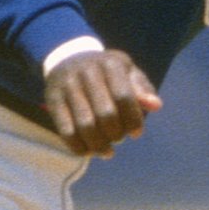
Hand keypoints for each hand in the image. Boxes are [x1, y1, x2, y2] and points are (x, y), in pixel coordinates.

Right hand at [44, 48, 162, 155]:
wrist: (67, 58)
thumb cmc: (105, 70)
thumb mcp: (127, 71)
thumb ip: (142, 88)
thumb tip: (156, 106)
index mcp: (110, 65)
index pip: (124, 97)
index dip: (133, 119)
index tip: (136, 133)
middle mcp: (87, 73)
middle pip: (105, 114)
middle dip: (116, 134)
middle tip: (119, 138)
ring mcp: (67, 87)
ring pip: (85, 125)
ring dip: (99, 145)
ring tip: (107, 151)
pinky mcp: (53, 101)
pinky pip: (65, 131)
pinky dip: (79, 147)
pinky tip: (89, 151)